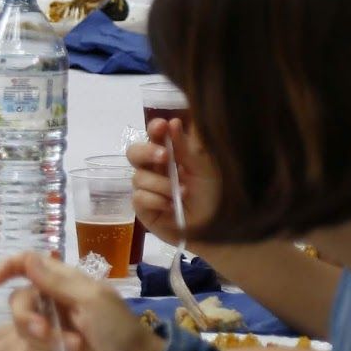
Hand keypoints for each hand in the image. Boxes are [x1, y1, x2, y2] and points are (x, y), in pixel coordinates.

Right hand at [0, 252, 164, 350]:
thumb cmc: (118, 329)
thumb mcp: (90, 300)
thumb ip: (55, 281)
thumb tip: (27, 257)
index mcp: (64, 282)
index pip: (28, 264)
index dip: (9, 268)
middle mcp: (53, 302)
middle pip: (19, 301)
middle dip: (27, 317)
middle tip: (44, 330)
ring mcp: (52, 328)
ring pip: (23, 329)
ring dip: (46, 340)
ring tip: (74, 349)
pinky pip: (32, 350)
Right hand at [125, 116, 217, 247]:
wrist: (217, 228)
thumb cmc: (215, 195)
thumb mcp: (204, 168)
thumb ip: (187, 146)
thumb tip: (173, 121)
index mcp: (171, 155)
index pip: (155, 135)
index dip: (154, 129)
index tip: (162, 127)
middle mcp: (155, 169)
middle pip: (134, 152)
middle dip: (147, 152)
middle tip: (164, 158)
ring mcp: (147, 189)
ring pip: (138, 177)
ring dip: (162, 185)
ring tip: (182, 194)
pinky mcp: (142, 208)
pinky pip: (138, 197)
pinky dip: (157, 200)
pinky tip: (172, 207)